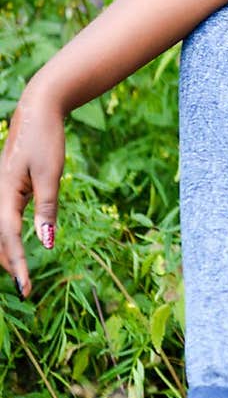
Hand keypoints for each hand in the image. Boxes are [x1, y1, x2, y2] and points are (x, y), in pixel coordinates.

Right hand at [0, 81, 65, 297]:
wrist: (39, 108)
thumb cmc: (46, 138)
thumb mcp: (52, 174)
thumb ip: (47, 209)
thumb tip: (46, 242)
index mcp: (4, 192)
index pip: (9, 237)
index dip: (17, 264)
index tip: (26, 288)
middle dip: (9, 263)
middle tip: (25, 288)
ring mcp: (0, 189)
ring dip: (6, 252)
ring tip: (19, 275)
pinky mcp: (6, 186)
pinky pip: (4, 218)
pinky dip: (8, 236)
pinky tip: (15, 246)